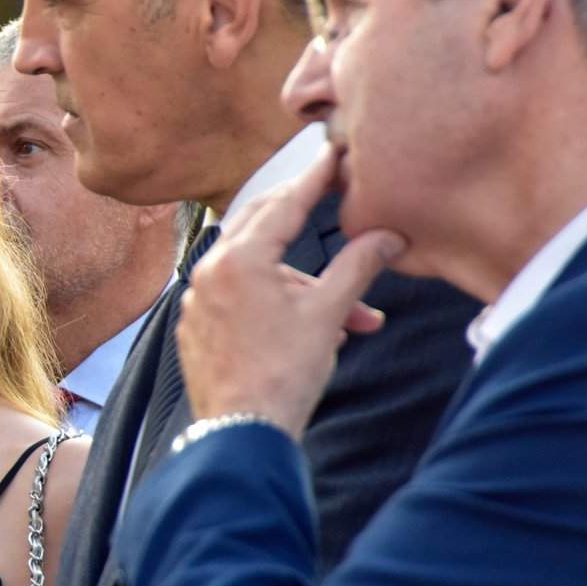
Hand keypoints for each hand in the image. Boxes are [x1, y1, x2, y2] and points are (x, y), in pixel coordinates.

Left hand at [179, 144, 404, 435]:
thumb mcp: (329, 312)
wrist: (243, 431)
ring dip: (303, 284)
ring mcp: (198, 300)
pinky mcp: (197, 327)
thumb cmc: (285, 372)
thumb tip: (389, 236)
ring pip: (256, 269)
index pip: (284, 203)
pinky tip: (312, 329)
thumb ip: (358, 266)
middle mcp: (209, 271)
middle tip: (329, 198)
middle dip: (301, 216)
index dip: (314, 178)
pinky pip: (239, 297)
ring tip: (352, 317)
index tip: (332, 154)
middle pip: (260, 225)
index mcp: (239, 258)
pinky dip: (276, 302)